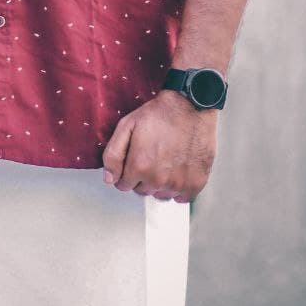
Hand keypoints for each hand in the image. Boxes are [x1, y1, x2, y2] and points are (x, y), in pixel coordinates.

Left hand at [101, 89, 217, 201]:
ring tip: (166, 161)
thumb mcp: (127, 126)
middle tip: (152, 156)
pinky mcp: (196, 183)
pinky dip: (179, 188)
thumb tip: (109, 178)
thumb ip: (113, 154)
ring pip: (161, 195)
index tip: (135, 160)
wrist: (191, 107)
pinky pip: (182, 198)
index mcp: (139, 166)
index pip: (124, 185)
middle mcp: (158, 180)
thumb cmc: (160, 114)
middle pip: (143, 191)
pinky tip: (178, 170)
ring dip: (161, 183)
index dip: (127, 172)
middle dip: (143, 177)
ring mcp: (178, 183)